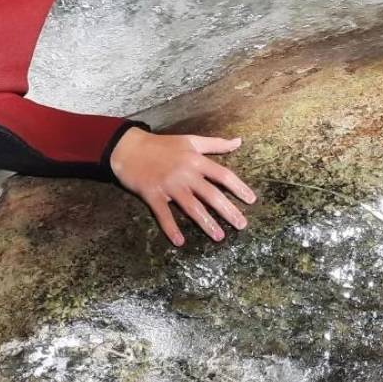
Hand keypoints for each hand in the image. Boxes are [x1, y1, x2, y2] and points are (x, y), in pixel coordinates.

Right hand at [110, 127, 256, 245]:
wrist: (130, 148)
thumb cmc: (163, 144)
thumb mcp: (191, 140)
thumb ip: (216, 143)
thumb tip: (239, 141)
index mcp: (197, 160)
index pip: (223, 175)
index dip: (239, 187)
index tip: (251, 200)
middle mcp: (186, 173)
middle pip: (211, 194)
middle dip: (228, 210)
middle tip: (242, 225)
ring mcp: (169, 185)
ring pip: (192, 207)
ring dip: (206, 223)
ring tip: (219, 237)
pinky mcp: (152, 195)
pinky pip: (163, 214)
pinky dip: (171, 228)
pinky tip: (179, 241)